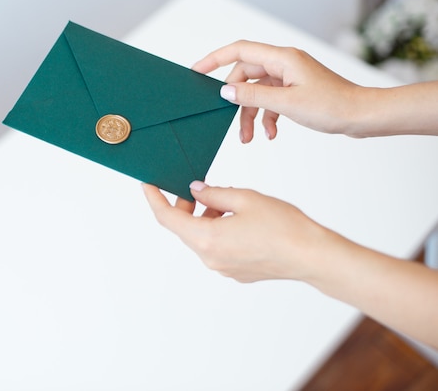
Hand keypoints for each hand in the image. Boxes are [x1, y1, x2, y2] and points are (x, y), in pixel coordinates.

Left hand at [142, 182, 331, 282]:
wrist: (311, 256)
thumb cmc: (283, 226)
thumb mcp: (245, 198)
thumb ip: (214, 193)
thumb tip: (196, 191)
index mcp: (206, 238)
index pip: (167, 218)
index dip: (154, 199)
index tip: (148, 185)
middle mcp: (210, 258)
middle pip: (185, 229)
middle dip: (186, 207)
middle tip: (199, 189)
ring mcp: (223, 268)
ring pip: (202, 238)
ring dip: (205, 218)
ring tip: (227, 202)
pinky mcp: (236, 272)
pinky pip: (217, 248)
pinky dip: (218, 231)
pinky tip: (237, 220)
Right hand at [192, 40, 360, 141]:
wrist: (362, 116)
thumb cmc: (333, 106)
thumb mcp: (287, 104)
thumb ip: (253, 97)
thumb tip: (226, 91)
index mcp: (282, 59)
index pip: (239, 51)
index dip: (215, 59)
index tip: (197, 71)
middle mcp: (284, 64)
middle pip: (245, 77)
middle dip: (235, 101)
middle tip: (226, 122)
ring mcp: (290, 77)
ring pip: (257, 93)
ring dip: (250, 115)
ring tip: (248, 138)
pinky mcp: (295, 90)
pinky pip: (271, 101)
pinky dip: (267, 118)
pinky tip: (270, 134)